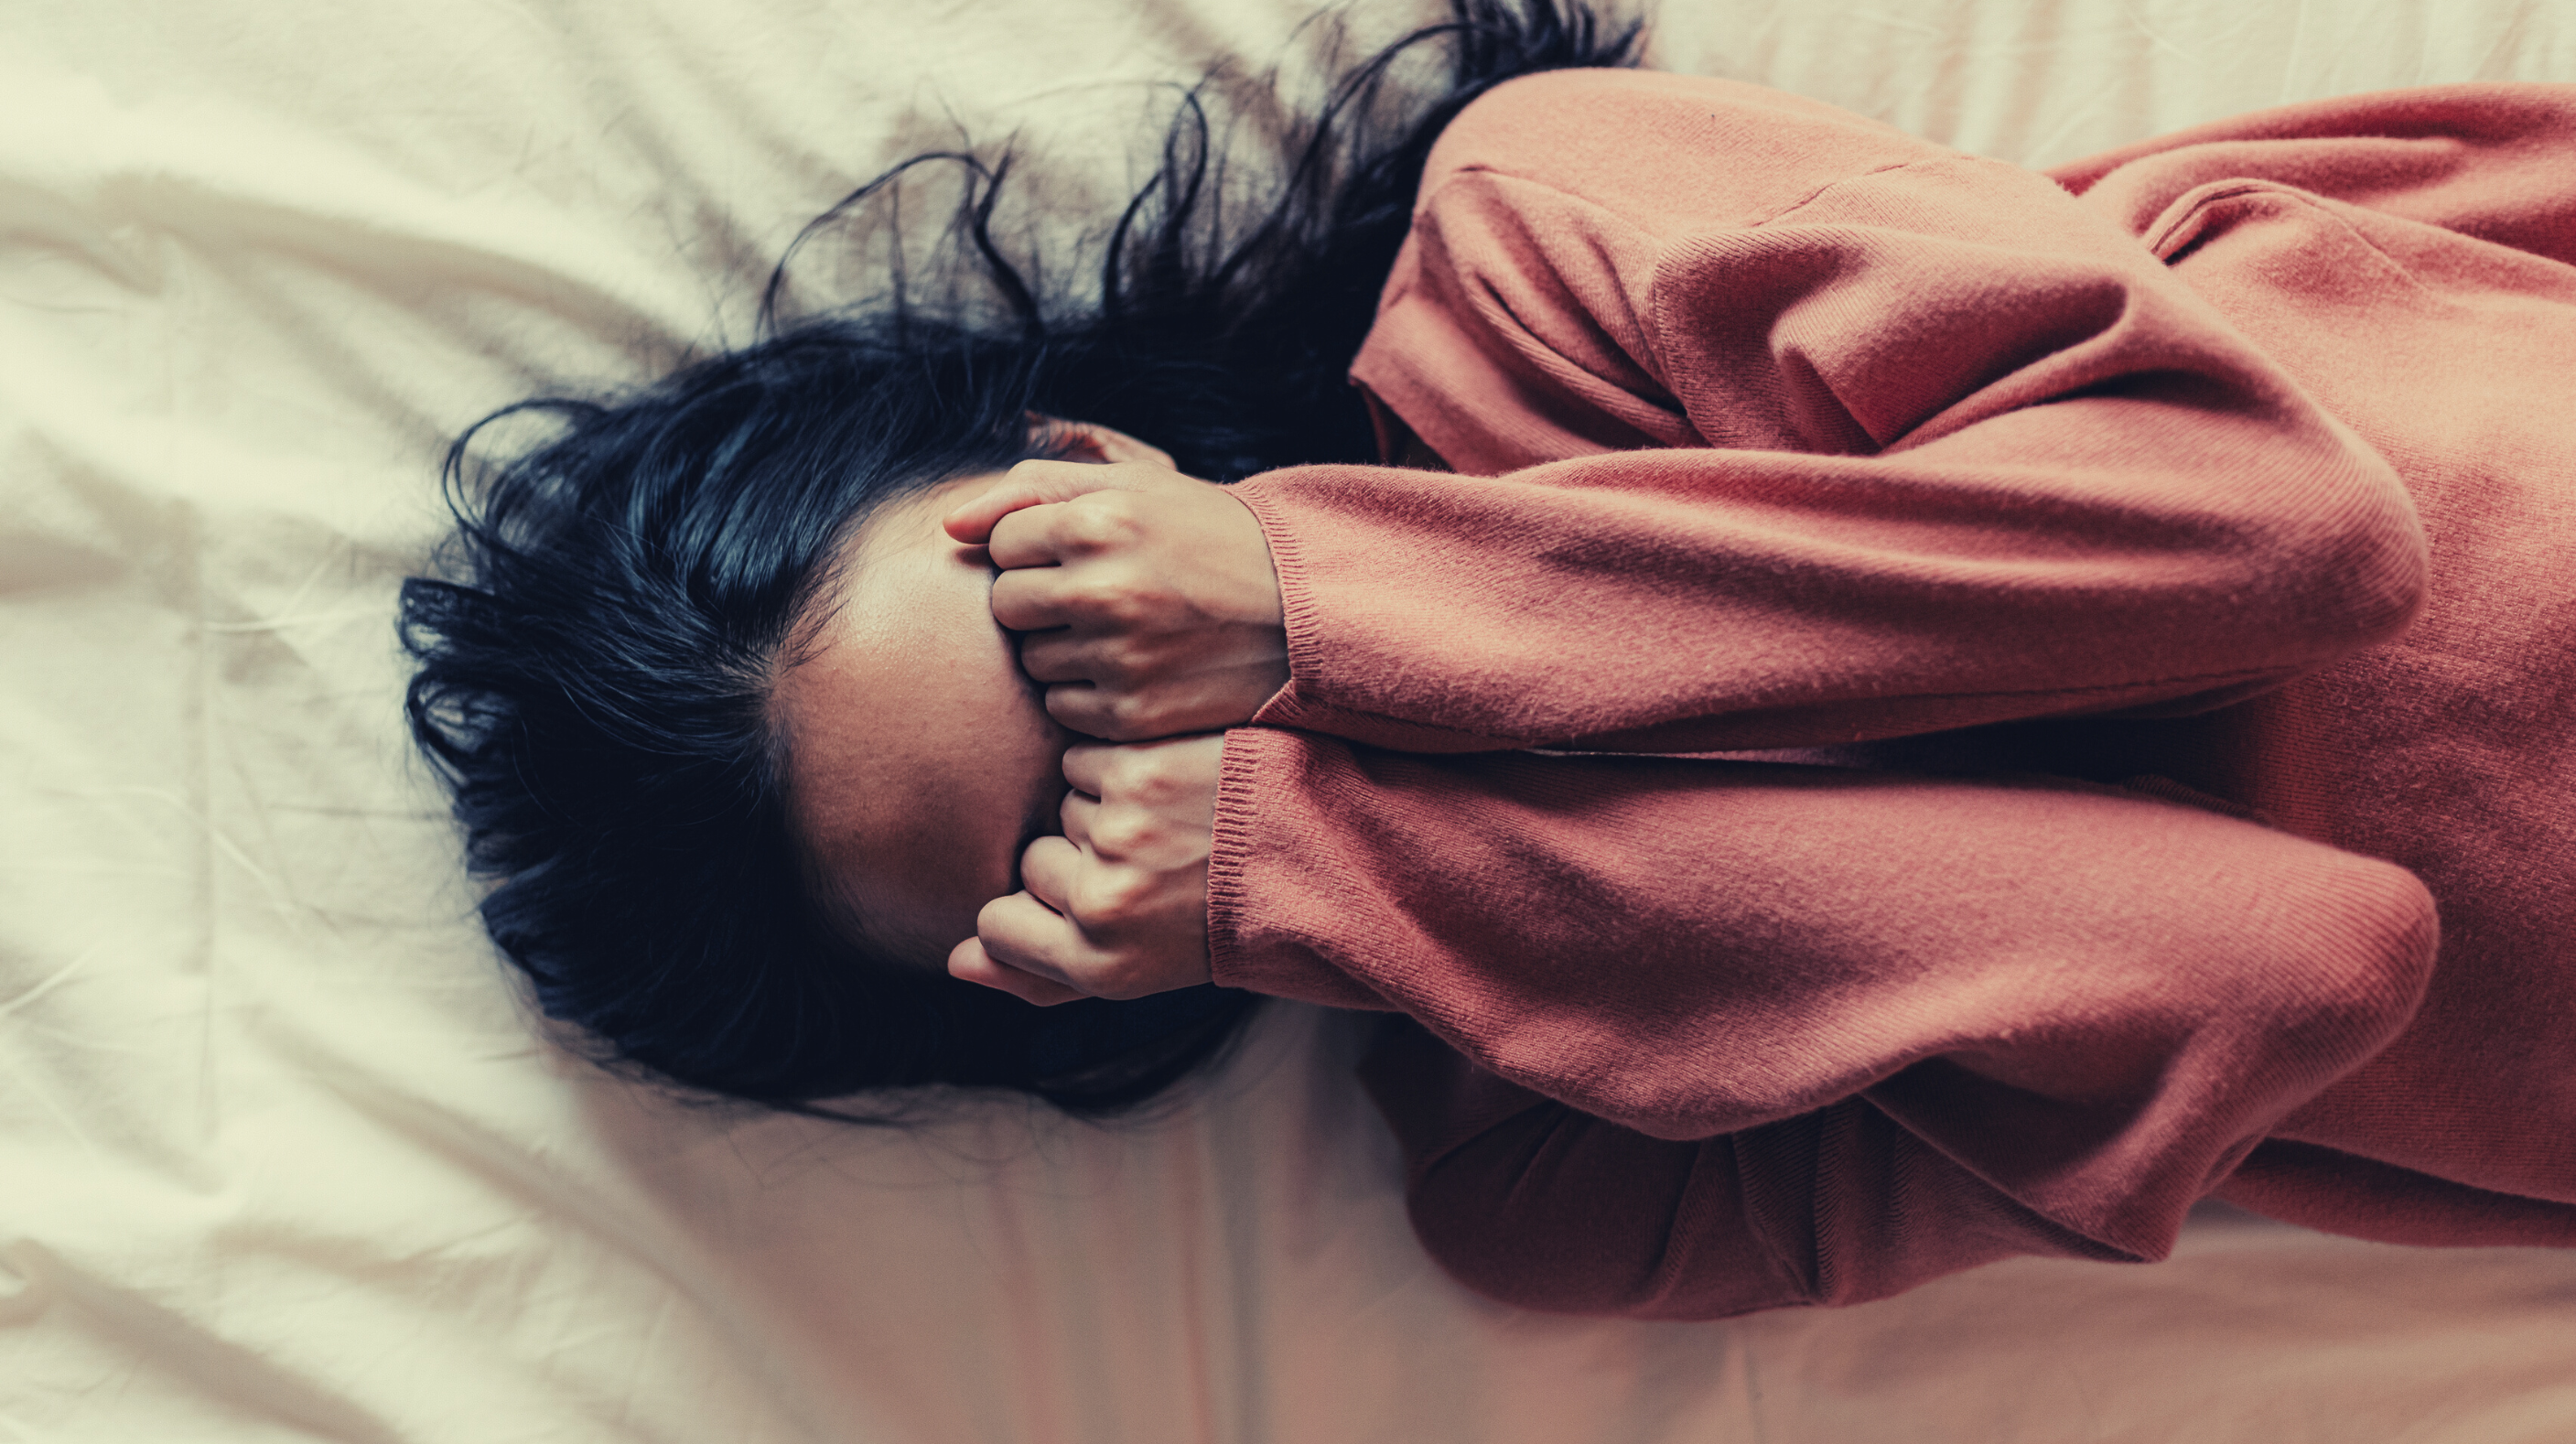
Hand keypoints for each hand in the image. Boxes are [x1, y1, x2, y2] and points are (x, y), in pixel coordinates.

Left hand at [945, 458, 1287, 740]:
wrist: (1303, 611)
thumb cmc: (1208, 537)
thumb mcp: (1134, 488)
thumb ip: (1033, 490)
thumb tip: (948, 526)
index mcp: (1099, 521)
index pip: (1001, 545)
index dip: (1037, 548)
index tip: (1087, 553)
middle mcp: (1102, 589)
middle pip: (1005, 606)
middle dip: (1041, 599)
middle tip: (1103, 593)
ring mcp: (1117, 657)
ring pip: (1032, 662)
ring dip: (1063, 649)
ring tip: (1126, 631)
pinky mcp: (1132, 713)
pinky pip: (1064, 712)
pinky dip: (1089, 695)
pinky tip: (1138, 670)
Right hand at [948, 734, 1224, 1005]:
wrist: (1323, 851)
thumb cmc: (1222, 917)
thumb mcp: (1140, 972)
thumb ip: (1042, 977)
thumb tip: (956, 962)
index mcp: (1101, 966)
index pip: (998, 926)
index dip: (1039, 909)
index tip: (1098, 904)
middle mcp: (1103, 905)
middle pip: (1033, 862)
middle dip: (1084, 856)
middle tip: (1162, 863)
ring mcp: (1116, 833)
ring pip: (1061, 804)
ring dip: (1107, 805)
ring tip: (1178, 823)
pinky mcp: (1135, 770)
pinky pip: (1085, 759)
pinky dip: (1122, 764)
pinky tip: (1176, 783)